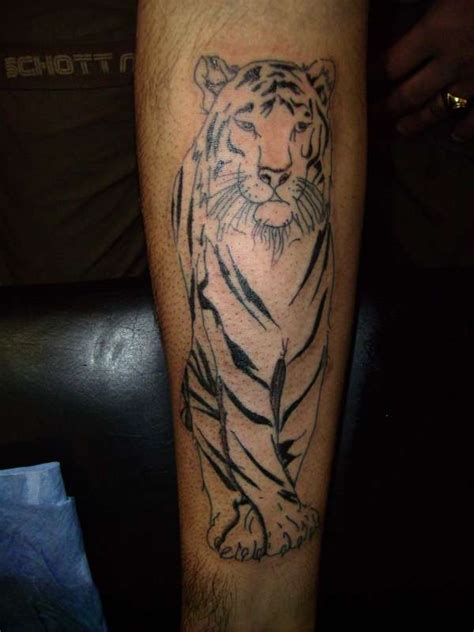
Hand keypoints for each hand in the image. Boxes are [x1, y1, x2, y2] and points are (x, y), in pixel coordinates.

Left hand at [383, 0, 473, 140]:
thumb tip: (402, 1)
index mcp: (435, 31)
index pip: (390, 63)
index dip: (371, 74)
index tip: (358, 82)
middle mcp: (448, 64)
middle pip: (406, 94)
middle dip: (385, 107)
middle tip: (369, 117)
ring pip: (436, 110)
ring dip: (415, 122)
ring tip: (400, 129)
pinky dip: (466, 130)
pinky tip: (457, 137)